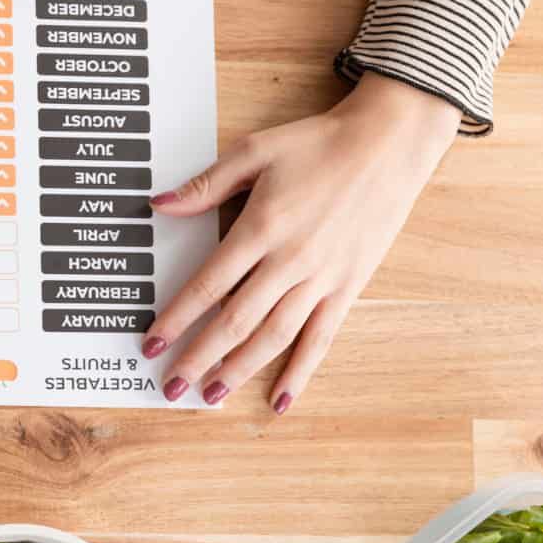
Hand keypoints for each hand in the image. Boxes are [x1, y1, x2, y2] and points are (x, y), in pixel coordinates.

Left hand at [143, 74, 460, 411]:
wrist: (390, 142)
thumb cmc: (319, 144)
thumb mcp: (255, 151)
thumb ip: (205, 185)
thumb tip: (158, 205)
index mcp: (261, 228)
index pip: (208, 285)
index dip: (176, 318)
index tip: (152, 344)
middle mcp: (290, 261)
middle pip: (235, 321)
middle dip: (198, 357)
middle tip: (171, 385)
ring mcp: (321, 279)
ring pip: (273, 337)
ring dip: (239, 370)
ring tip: (210, 397)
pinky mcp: (348, 288)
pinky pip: (321, 338)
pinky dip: (300, 372)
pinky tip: (279, 399)